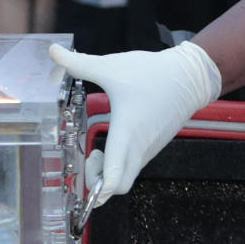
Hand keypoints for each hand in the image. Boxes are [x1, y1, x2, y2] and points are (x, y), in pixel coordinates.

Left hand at [50, 41, 220, 205]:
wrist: (191, 75)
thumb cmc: (151, 72)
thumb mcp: (111, 66)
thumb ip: (78, 63)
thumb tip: (53, 51)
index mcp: (127, 130)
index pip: (116, 173)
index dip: (100, 188)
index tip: (87, 192)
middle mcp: (138, 147)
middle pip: (119, 186)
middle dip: (99, 185)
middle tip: (88, 162)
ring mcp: (147, 150)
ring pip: (126, 178)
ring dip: (107, 175)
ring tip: (96, 153)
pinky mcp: (151, 148)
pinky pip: (132, 168)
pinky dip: (117, 168)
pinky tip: (108, 150)